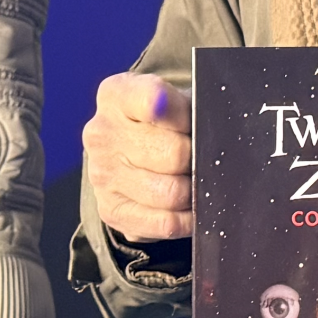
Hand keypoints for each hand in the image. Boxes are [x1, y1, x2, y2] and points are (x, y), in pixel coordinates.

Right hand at [83, 74, 193, 241]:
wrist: (132, 150)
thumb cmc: (165, 121)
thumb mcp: (177, 99)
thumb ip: (192, 107)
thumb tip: (216, 136)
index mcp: (117, 94)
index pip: (156, 100)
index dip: (186, 117)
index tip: (192, 123)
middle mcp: (101, 132)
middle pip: (174, 154)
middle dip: (196, 159)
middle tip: (198, 157)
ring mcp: (101, 174)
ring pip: (171, 193)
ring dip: (193, 191)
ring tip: (194, 181)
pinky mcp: (110, 210)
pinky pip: (164, 223)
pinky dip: (186, 220)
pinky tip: (189, 208)